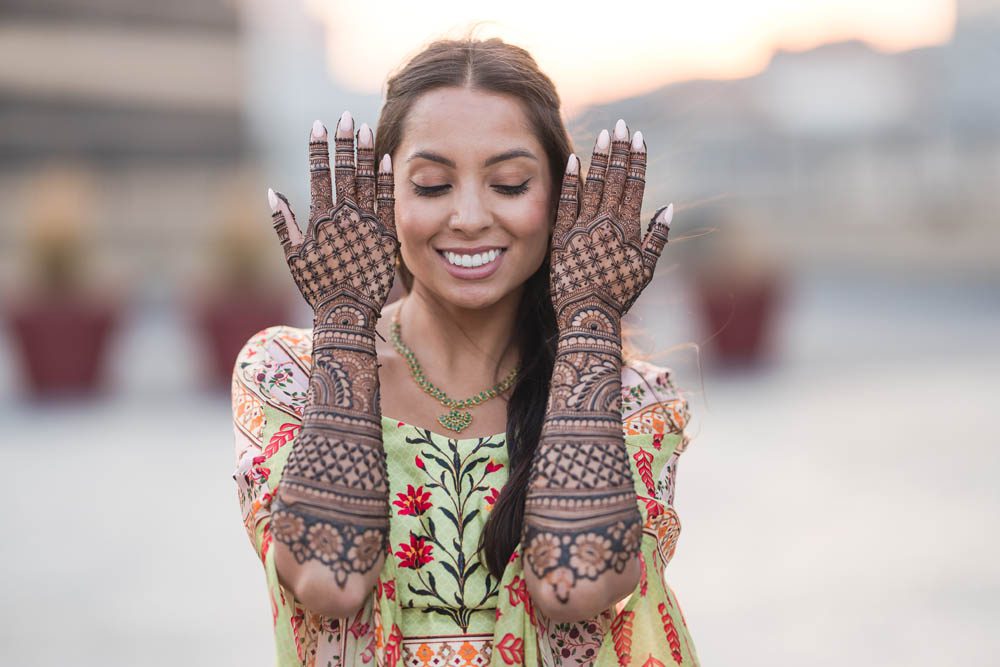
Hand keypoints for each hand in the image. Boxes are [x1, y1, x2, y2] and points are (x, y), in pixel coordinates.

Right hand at [267, 111, 397, 326]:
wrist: (347, 313)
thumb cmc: (318, 288)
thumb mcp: (294, 257)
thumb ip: (285, 224)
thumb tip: (273, 193)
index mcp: (320, 220)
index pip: (318, 174)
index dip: (318, 149)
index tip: (318, 126)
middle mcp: (343, 218)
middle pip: (343, 171)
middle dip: (343, 142)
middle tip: (345, 117)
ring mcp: (366, 225)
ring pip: (365, 181)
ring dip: (365, 153)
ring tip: (365, 128)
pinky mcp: (385, 235)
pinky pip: (386, 201)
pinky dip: (386, 179)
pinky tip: (386, 159)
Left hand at [549, 119, 671, 325]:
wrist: (588, 314)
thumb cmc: (619, 295)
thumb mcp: (645, 268)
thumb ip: (657, 237)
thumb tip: (669, 207)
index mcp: (629, 228)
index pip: (636, 185)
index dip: (637, 159)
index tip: (639, 138)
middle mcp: (608, 222)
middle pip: (616, 178)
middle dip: (619, 149)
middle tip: (621, 124)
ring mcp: (584, 226)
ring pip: (594, 184)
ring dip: (600, 157)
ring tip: (603, 133)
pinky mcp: (562, 234)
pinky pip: (566, 201)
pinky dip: (571, 179)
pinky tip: (573, 158)